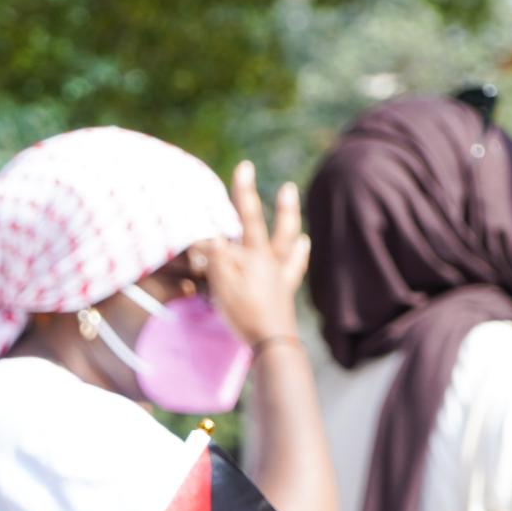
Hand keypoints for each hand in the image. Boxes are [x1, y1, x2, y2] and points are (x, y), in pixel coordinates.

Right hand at [202, 161, 309, 348]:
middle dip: (282, 207)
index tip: (246, 167)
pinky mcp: (283, 295)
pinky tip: (302, 246)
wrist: (271, 343)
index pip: (245, 218)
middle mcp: (270, 262)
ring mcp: (279, 278)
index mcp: (254, 255)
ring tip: (299, 221)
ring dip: (292, 230)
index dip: (244, 192)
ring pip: (288, 247)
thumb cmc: (244, 311)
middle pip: (277, 229)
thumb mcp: (221, 281)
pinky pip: (293, 270)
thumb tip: (209, 234)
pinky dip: (298, 256)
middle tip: (290, 187)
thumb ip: (216, 254)